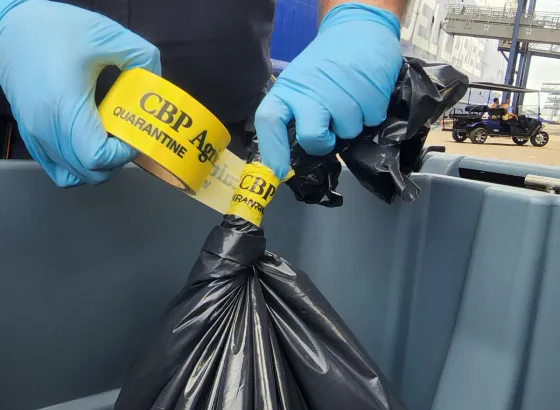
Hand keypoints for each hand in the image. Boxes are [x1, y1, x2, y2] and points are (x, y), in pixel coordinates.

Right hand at [0, 0, 160, 186]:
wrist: (10, 25)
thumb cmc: (54, 28)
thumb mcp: (107, 35)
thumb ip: (141, 57)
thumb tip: (158, 83)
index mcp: (64, 106)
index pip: (97, 157)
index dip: (123, 153)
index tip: (133, 134)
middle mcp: (46, 128)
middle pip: (90, 173)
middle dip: (116, 161)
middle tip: (126, 136)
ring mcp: (36, 135)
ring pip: (75, 176)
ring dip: (100, 166)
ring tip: (109, 138)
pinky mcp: (31, 135)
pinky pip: (58, 170)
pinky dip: (80, 167)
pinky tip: (91, 142)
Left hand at [254, 3, 401, 178]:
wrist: (358, 31)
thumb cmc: (325, 66)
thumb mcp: (300, 84)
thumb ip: (295, 115)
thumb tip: (288, 158)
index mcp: (288, 89)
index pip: (270, 121)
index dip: (273, 151)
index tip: (277, 173)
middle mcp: (311, 90)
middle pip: (312, 137)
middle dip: (323, 143)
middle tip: (330, 131)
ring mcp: (341, 91)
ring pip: (348, 132)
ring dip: (352, 123)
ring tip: (351, 100)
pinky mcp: (371, 90)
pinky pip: (371, 121)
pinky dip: (371, 113)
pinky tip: (365, 94)